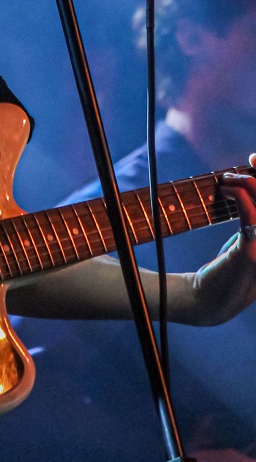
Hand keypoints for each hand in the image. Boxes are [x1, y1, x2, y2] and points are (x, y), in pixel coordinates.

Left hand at [189, 155, 255, 325]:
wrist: (210, 300)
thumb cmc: (228, 269)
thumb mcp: (250, 239)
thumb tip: (251, 180)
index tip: (254, 160)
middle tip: (249, 161)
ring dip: (247, 183)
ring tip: (228, 180)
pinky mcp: (253, 253)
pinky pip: (251, 215)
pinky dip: (238, 196)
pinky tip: (226, 191)